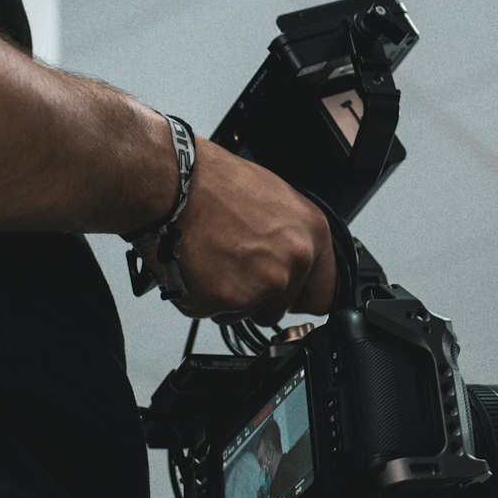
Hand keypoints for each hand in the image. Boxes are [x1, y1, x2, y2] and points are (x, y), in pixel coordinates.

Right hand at [141, 136, 335, 322]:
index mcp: (311, 233)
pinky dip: (202, 298)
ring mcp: (263, 284)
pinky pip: (216, 314)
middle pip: (280, 307)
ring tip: (212, 260)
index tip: (284, 292)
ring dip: (228, 298)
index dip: (299, 294)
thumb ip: (290, 235)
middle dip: (256, 296)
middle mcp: (293, 261)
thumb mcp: (273, 197)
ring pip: (247, 314)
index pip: (324, 292)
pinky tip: (197, 266)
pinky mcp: (228, 300)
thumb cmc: (213, 183)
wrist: (173, 184)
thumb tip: (292, 258)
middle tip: (233, 266)